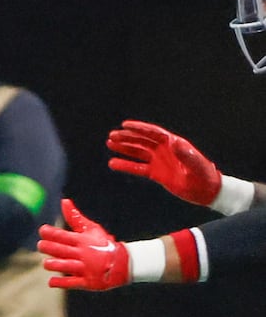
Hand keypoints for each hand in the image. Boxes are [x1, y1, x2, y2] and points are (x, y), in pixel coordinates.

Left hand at [37, 199, 129, 290]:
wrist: (124, 263)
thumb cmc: (103, 244)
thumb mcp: (91, 229)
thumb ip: (75, 217)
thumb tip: (63, 201)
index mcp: (83, 241)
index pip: (64, 236)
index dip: (52, 233)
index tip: (42, 230)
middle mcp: (83, 254)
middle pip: (62, 251)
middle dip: (50, 248)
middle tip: (40, 246)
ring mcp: (86, 269)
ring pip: (66, 266)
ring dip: (54, 264)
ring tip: (45, 263)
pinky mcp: (88, 282)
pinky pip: (73, 283)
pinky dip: (61, 283)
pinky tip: (50, 282)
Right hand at [106, 120, 220, 206]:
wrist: (206, 191)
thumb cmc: (205, 176)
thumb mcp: (196, 165)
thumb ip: (186, 154)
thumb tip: (174, 142)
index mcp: (174, 144)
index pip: (153, 133)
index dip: (139, 129)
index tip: (124, 125)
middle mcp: (165, 150)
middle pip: (142, 141)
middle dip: (127, 137)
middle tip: (112, 136)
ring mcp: (159, 161)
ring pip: (138, 152)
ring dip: (124, 148)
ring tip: (109, 143)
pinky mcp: (156, 173)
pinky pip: (138, 168)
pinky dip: (126, 165)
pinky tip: (113, 163)